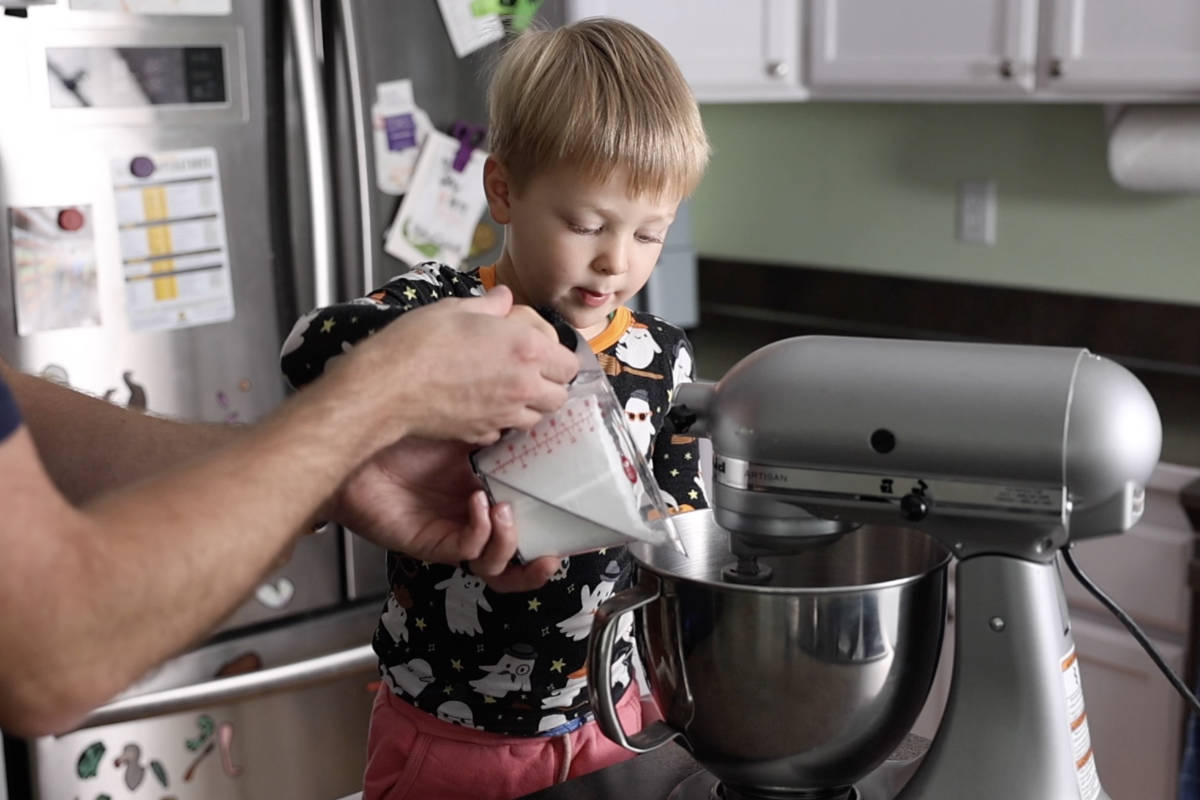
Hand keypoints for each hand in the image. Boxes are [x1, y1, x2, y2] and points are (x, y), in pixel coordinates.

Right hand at [329, 286, 577, 446]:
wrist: (387, 386)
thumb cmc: (419, 343)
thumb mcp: (456, 309)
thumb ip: (489, 305)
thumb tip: (503, 297)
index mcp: (526, 349)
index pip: (569, 364)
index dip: (559, 358)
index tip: (545, 353)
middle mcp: (522, 385)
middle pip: (559, 396)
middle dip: (550, 386)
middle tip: (530, 373)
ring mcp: (504, 414)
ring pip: (536, 418)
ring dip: (530, 406)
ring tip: (508, 390)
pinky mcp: (482, 433)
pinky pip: (504, 432)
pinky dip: (501, 422)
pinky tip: (484, 406)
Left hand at [329, 437, 561, 592]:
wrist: (358, 439)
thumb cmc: (405, 427)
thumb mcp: (466, 421)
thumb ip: (503, 426)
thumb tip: (543, 414)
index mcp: (491, 489)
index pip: (530, 517)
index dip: (554, 525)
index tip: (578, 514)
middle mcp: (477, 517)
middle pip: (518, 557)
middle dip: (540, 560)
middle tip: (554, 549)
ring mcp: (456, 533)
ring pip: (495, 567)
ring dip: (509, 543)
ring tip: (508, 513)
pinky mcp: (434, 543)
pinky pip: (469, 551)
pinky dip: (481, 530)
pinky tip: (480, 503)